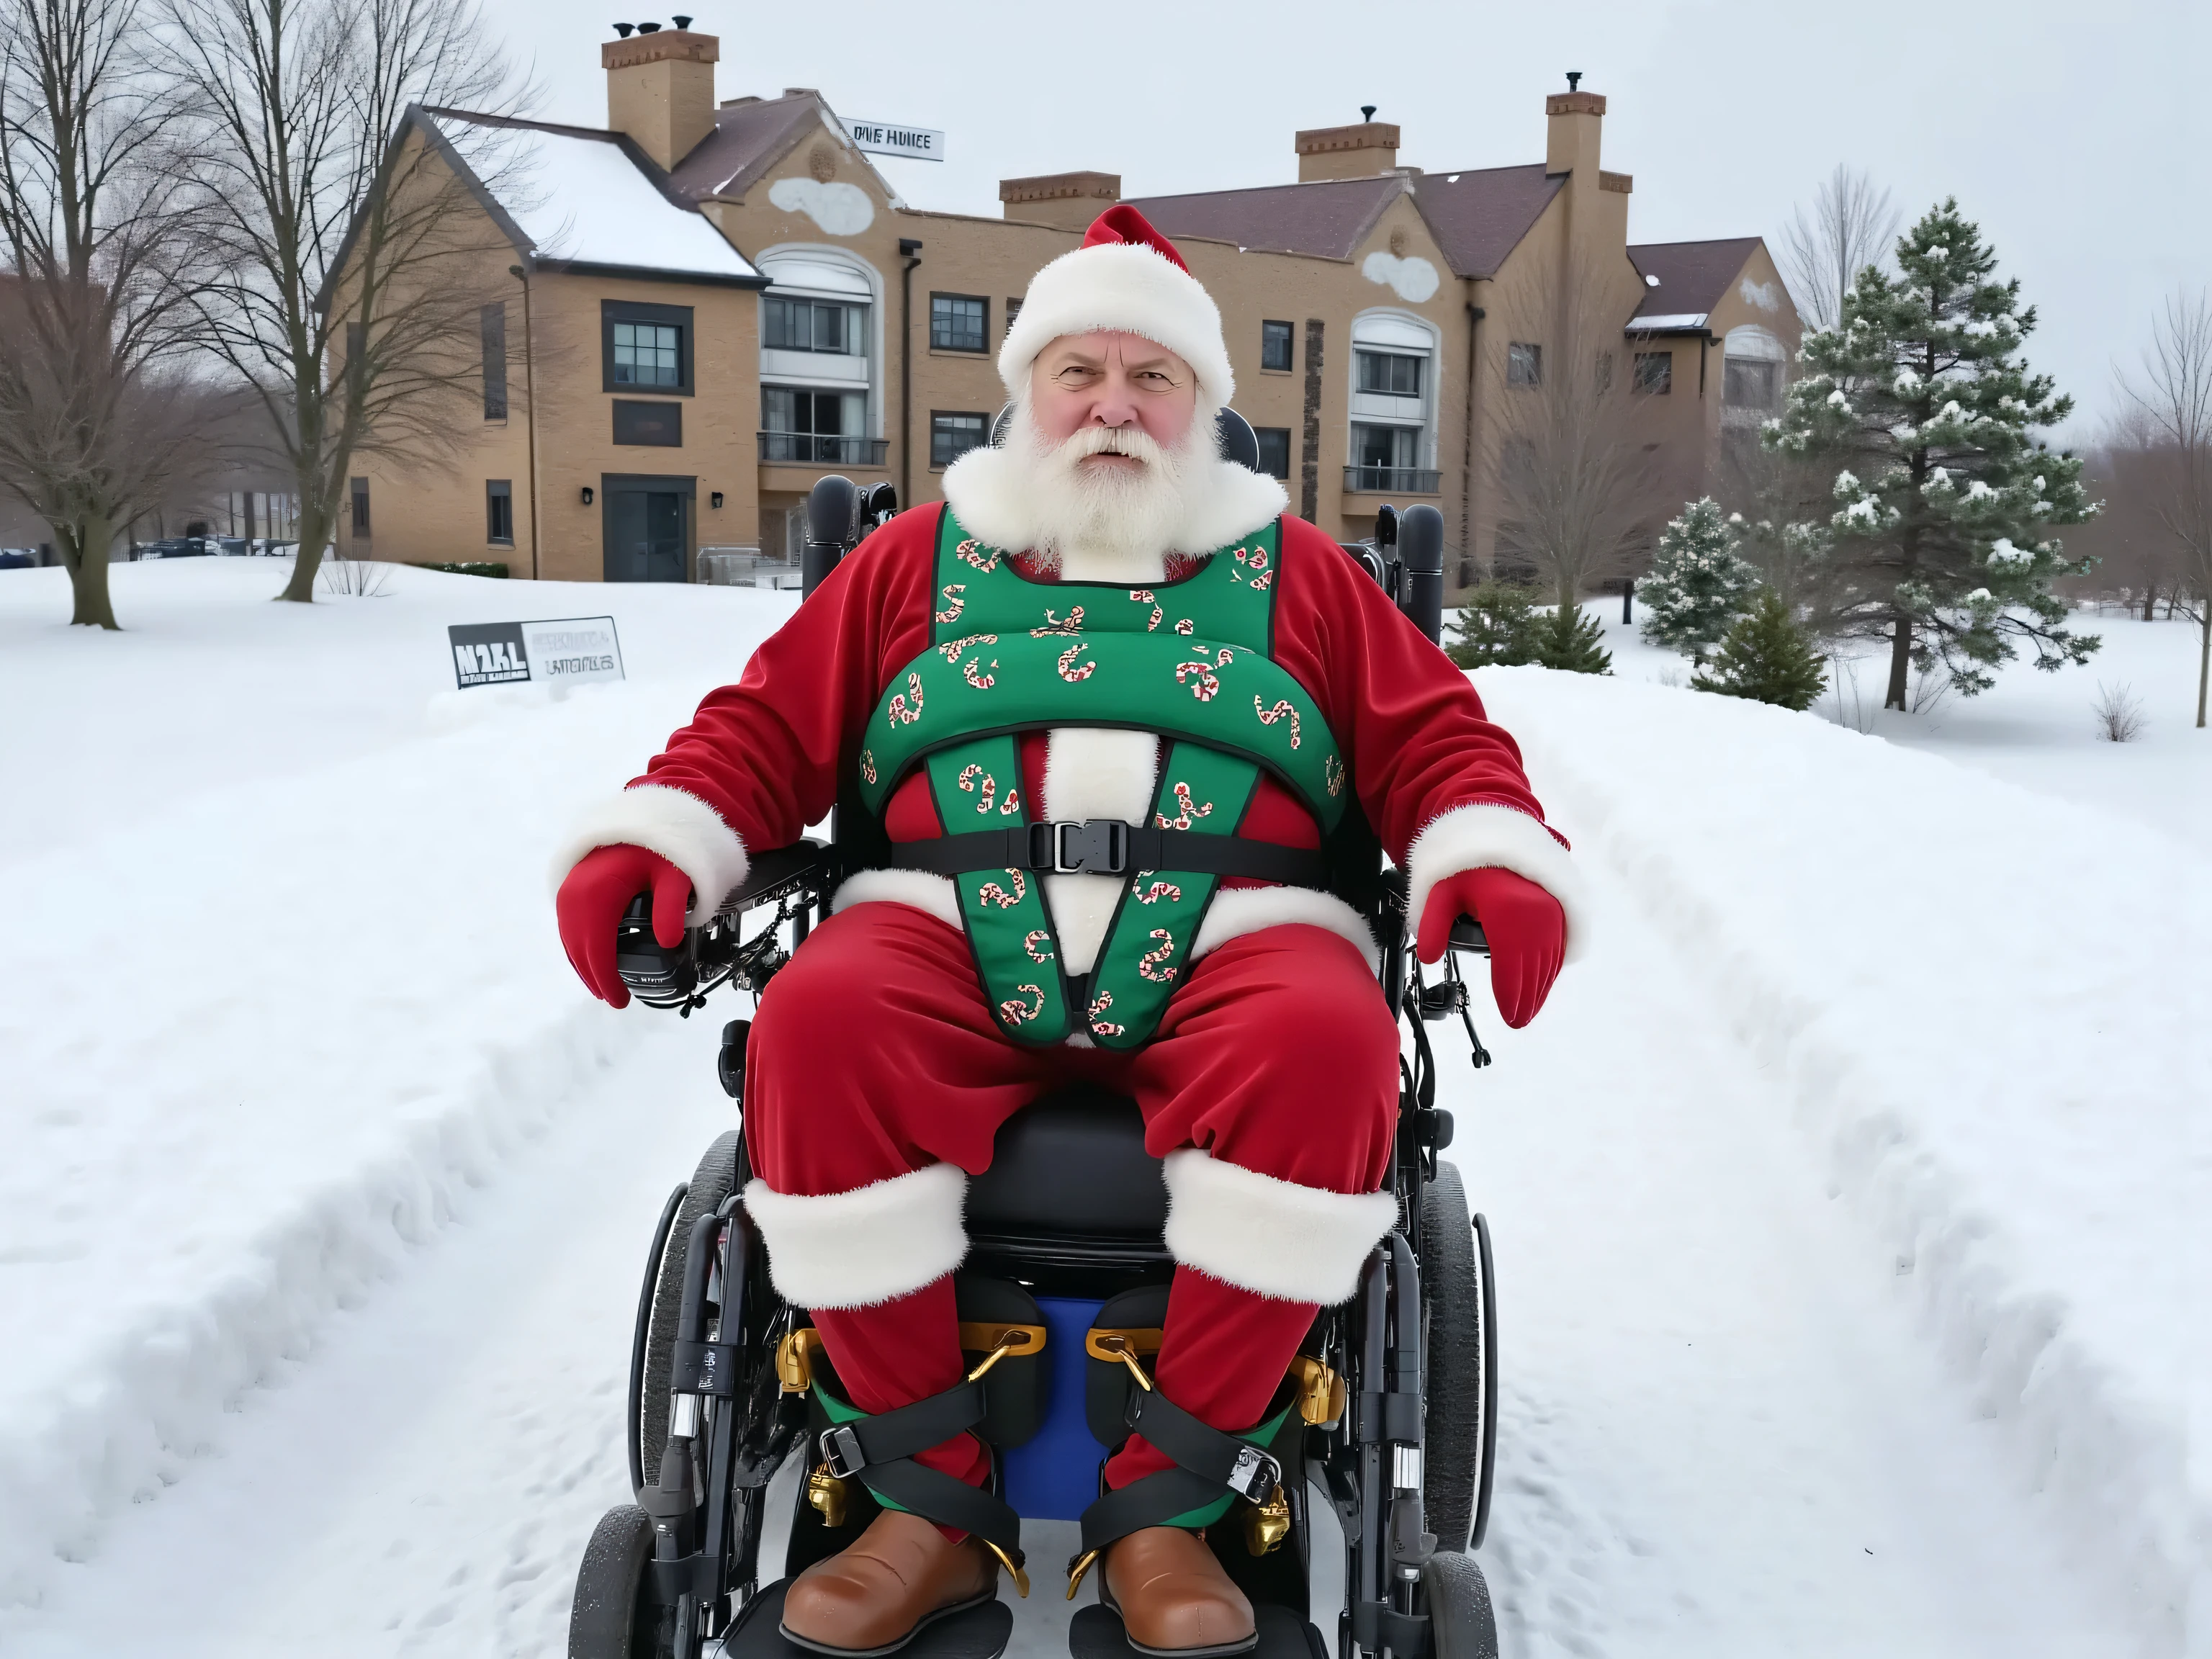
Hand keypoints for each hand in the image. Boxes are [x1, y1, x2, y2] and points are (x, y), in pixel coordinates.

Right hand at [556, 844, 691, 1008]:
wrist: (643, 815)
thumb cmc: (661, 846)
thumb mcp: (675, 874)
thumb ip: (671, 907)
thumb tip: (669, 940)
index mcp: (598, 892)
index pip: (597, 948)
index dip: (606, 978)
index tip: (620, 1000)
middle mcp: (575, 892)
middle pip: (579, 946)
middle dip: (594, 976)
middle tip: (614, 999)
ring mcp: (569, 888)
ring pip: (570, 936)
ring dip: (583, 964)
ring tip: (601, 986)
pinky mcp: (570, 886)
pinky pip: (569, 923)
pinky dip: (577, 945)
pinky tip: (588, 958)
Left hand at [1416, 866, 1565, 1028]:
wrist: (1500, 835)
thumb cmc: (1468, 867)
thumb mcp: (1442, 893)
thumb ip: (1433, 926)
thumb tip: (1429, 957)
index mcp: (1506, 911)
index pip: (1510, 964)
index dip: (1510, 994)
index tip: (1508, 1015)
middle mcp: (1535, 913)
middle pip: (1532, 967)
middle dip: (1527, 998)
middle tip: (1519, 1021)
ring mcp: (1552, 911)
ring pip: (1549, 960)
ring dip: (1541, 988)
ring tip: (1529, 1010)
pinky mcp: (1560, 908)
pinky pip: (1559, 946)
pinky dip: (1552, 968)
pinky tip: (1545, 983)